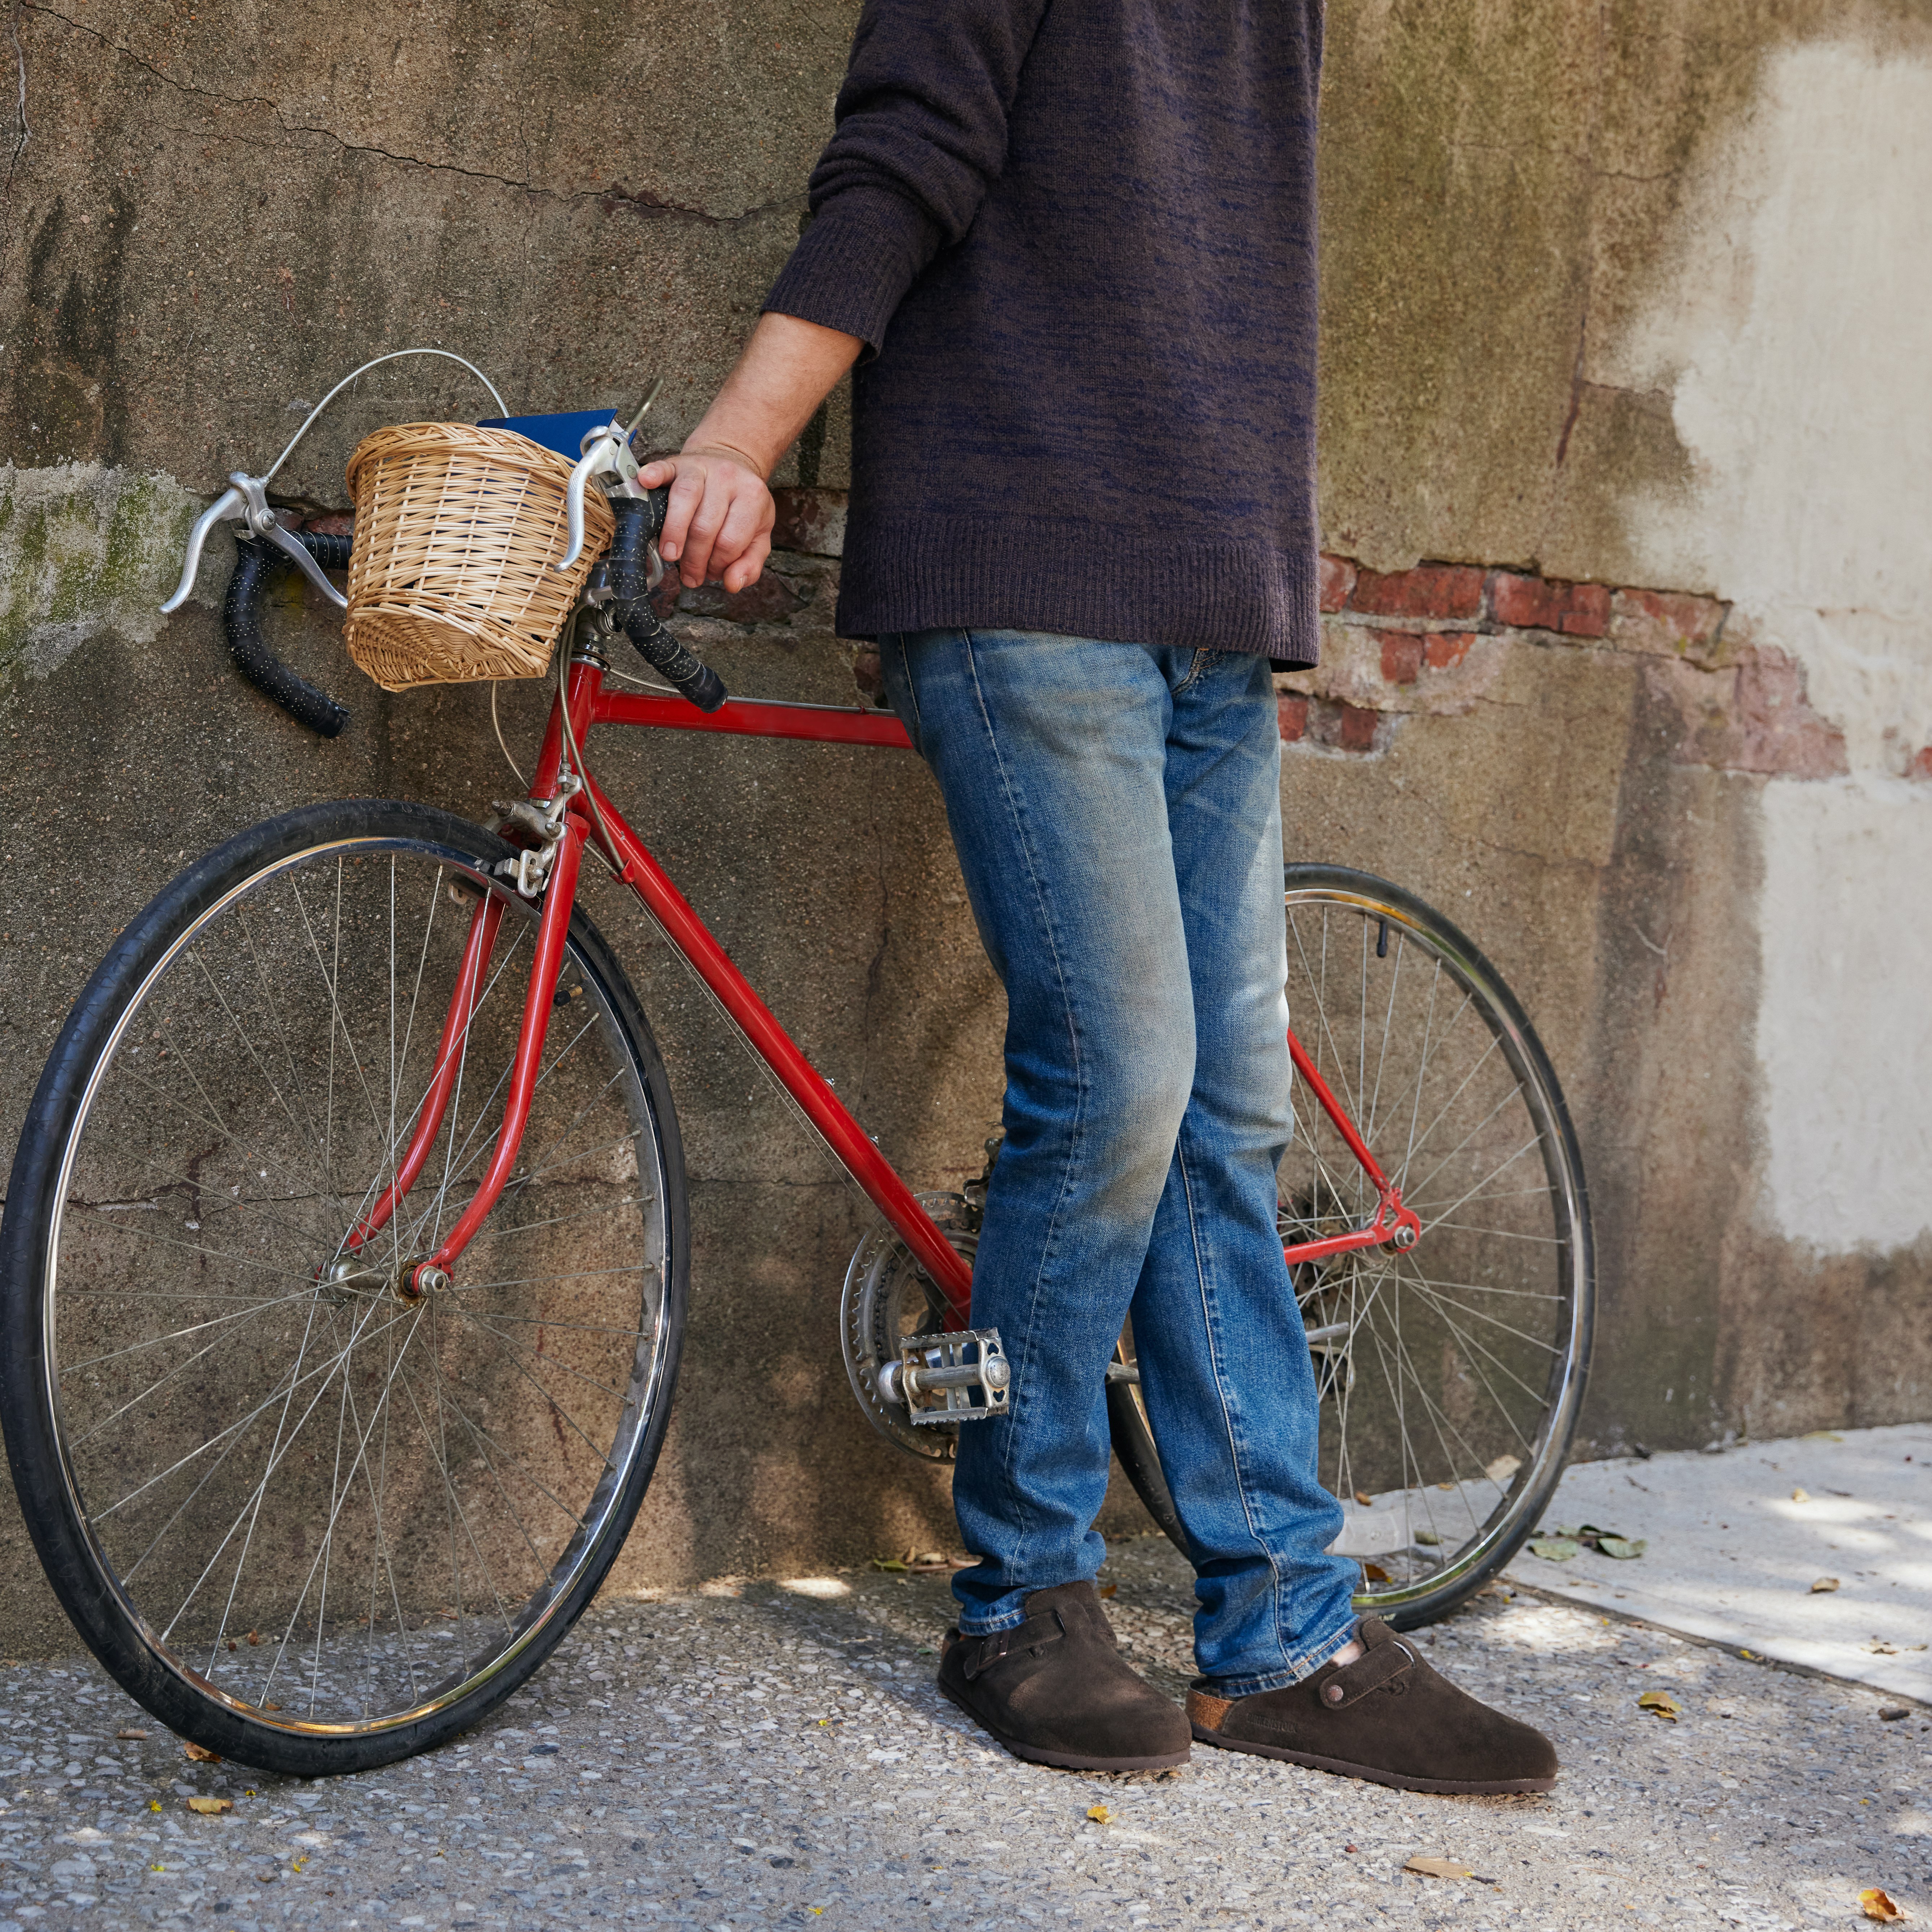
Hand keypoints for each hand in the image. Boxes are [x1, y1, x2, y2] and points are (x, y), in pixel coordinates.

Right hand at [638, 445, 774, 594]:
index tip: (710, 573)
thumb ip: (750, 564)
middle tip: (690, 574)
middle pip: (705, 526)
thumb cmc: (743, 506)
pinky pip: (663, 468)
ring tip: (670, 555)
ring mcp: (702, 467)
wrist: (733, 463)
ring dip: (673, 532)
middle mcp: (728, 478)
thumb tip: (732, 584)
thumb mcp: (759, 536)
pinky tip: (645, 483)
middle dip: (694, 558)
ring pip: (684, 499)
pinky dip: (653, 476)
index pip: (731, 541)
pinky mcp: (678, 462)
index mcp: (752, 498)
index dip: (718, 564)